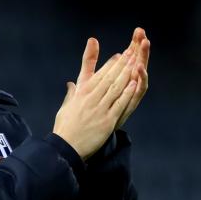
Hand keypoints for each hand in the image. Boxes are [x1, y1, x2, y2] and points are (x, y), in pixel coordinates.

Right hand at [52, 28, 148, 159]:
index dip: (110, 64)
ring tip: (136, 63)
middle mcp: (91, 98)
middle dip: (122, 64)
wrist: (66, 147)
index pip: (99, 75)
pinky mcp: (107, 121)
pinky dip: (127, 93)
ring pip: (116, 87)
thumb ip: (71, 94)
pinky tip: (135, 83)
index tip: (119, 55)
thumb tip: (71, 84)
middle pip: (110, 78)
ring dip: (127, 74)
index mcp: (81, 93)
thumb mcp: (65, 107)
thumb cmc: (64, 128)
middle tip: (132, 52)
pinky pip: (119, 104)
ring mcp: (100, 109)